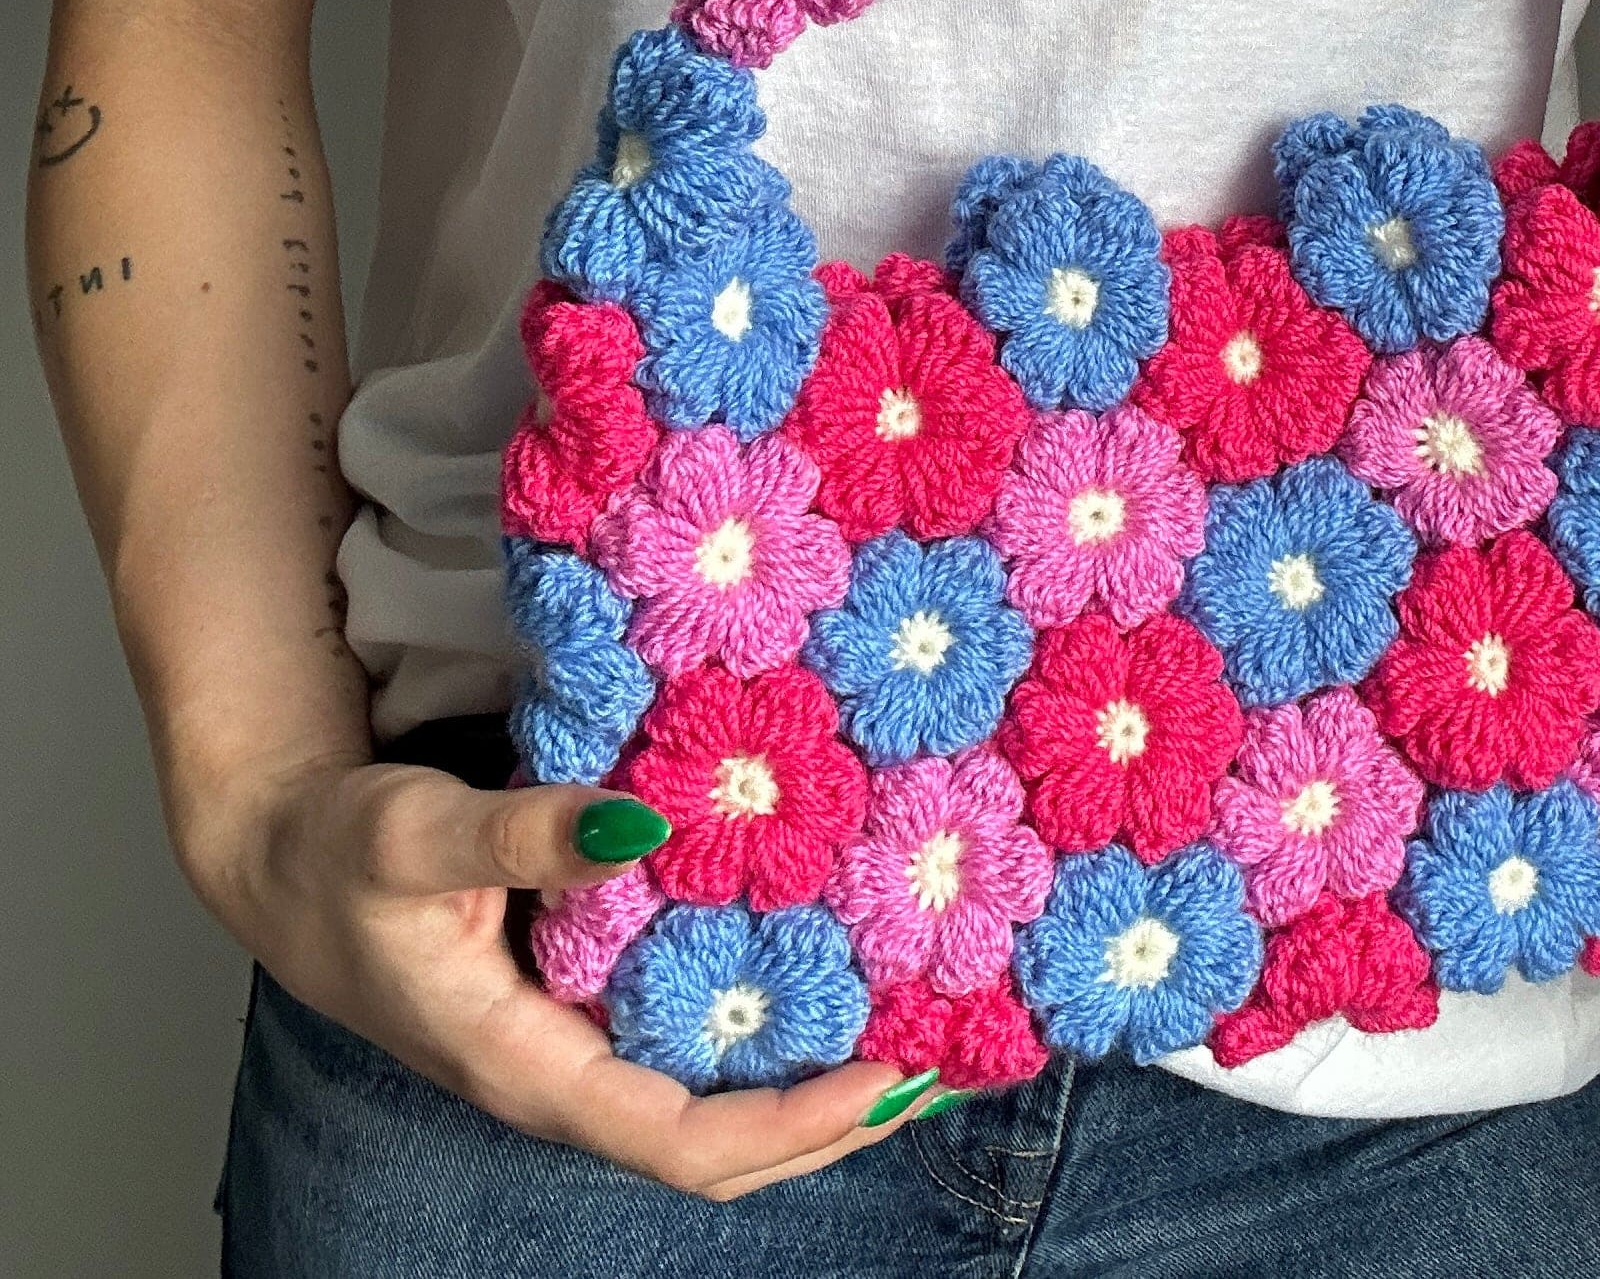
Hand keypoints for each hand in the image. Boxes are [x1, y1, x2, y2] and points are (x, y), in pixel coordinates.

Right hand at [186, 758, 933, 1198]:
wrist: (280, 854)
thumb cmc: (336, 853)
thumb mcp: (415, 833)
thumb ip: (519, 832)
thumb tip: (634, 823)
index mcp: (527, 1066)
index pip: (679, 1139)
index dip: (792, 1125)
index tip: (887, 1079)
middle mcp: (565, 1075)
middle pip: (721, 1148)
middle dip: (836, 1122)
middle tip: (946, 1066)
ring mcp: (577, 1048)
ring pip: (714, 1105)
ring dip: (816, 1086)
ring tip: (920, 1032)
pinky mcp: (583, 1007)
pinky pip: (692, 1049)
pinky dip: (771, 1034)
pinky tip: (830, 976)